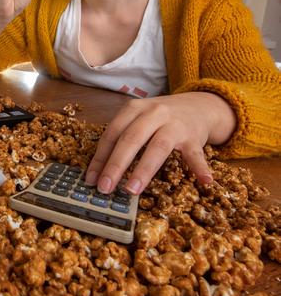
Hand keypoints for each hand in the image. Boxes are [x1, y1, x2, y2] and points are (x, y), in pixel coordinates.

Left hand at [84, 92, 236, 194]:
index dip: (100, 157)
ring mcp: (175, 124)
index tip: (91, 180)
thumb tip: (100, 172)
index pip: (112, 134)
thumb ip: (121, 140)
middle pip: (131, 139)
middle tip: (105, 187)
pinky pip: (196, 153)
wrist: (198, 105)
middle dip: (116, 165)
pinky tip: (204, 181)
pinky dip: (199, 167)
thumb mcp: (138, 120)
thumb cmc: (159, 119)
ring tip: (132, 190)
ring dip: (144, 169)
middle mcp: (153, 113)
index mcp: (134, 109)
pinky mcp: (194, 136)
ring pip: (158, 146)